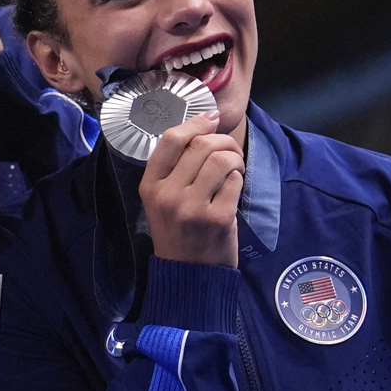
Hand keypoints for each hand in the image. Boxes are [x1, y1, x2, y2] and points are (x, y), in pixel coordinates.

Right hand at [139, 110, 242, 266]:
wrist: (188, 272)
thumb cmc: (178, 230)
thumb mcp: (161, 198)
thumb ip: (174, 167)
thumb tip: (203, 126)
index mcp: (149, 185)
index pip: (170, 140)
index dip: (195, 123)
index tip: (211, 118)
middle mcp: (167, 194)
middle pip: (201, 145)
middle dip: (224, 142)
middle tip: (230, 153)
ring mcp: (192, 207)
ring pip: (222, 159)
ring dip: (235, 159)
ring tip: (234, 170)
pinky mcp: (217, 217)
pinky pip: (236, 181)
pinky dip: (240, 180)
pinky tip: (233, 190)